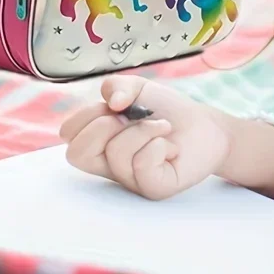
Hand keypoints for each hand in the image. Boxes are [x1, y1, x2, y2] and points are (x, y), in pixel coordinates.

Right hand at [59, 76, 231, 199]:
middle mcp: (109, 165)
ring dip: (144, 129)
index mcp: (98, 142)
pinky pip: (143, 165)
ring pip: (116, 153)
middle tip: (130, 117)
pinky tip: (170, 147)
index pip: (68, 134)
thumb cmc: (166, 110)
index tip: (115, 106)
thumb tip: (112, 102)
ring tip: (163, 127)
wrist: (204, 124)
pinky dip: (159, 145)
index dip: (88, 114)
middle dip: (104, 126)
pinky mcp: (153, 188)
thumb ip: (116, 85)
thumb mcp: (137, 88)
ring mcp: (130, 180)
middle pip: (76, 154)